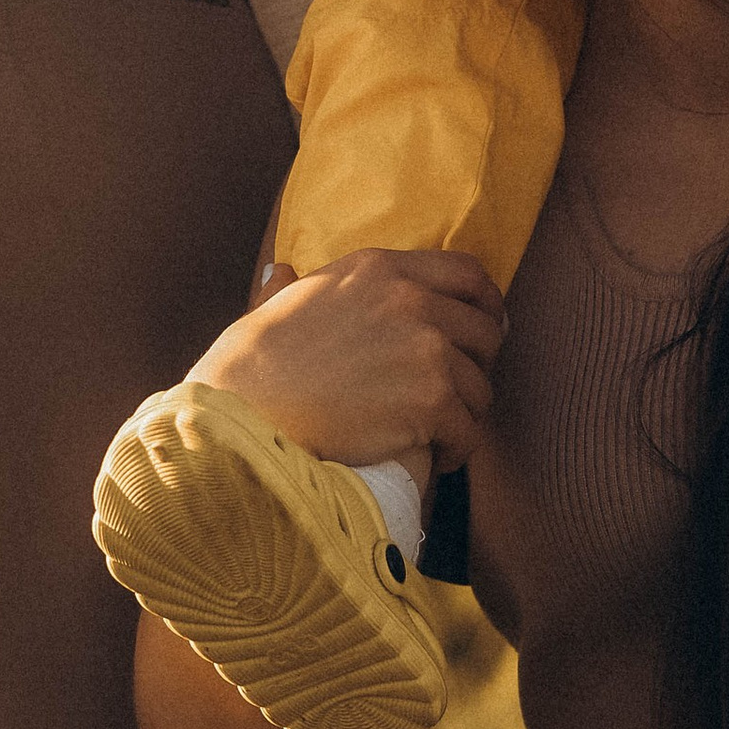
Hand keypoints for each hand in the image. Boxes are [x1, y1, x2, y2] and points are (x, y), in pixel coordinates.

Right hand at [191, 250, 504, 470]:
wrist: (243, 413)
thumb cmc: (249, 369)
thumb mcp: (276, 307)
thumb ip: (294, 287)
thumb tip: (283, 271)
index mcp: (378, 269)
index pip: (466, 273)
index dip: (486, 305)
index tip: (485, 330)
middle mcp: (410, 300)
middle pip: (486, 330)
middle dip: (480, 365)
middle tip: (461, 393)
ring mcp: (425, 349)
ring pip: (481, 386)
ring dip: (465, 414)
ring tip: (440, 434)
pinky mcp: (431, 401)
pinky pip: (470, 430)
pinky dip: (457, 450)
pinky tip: (437, 459)